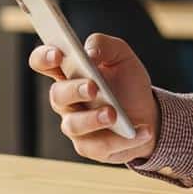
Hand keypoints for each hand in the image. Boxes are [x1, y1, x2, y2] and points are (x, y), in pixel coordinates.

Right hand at [28, 33, 158, 163]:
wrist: (149, 115)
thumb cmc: (128, 84)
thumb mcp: (122, 57)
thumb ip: (104, 45)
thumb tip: (89, 52)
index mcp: (69, 73)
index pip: (43, 62)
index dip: (44, 57)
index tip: (58, 54)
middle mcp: (67, 100)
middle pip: (57, 95)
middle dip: (74, 90)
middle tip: (93, 87)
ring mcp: (76, 125)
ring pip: (73, 125)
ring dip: (93, 119)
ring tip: (114, 114)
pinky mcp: (90, 147)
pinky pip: (100, 146)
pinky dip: (122, 140)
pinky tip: (143, 131)